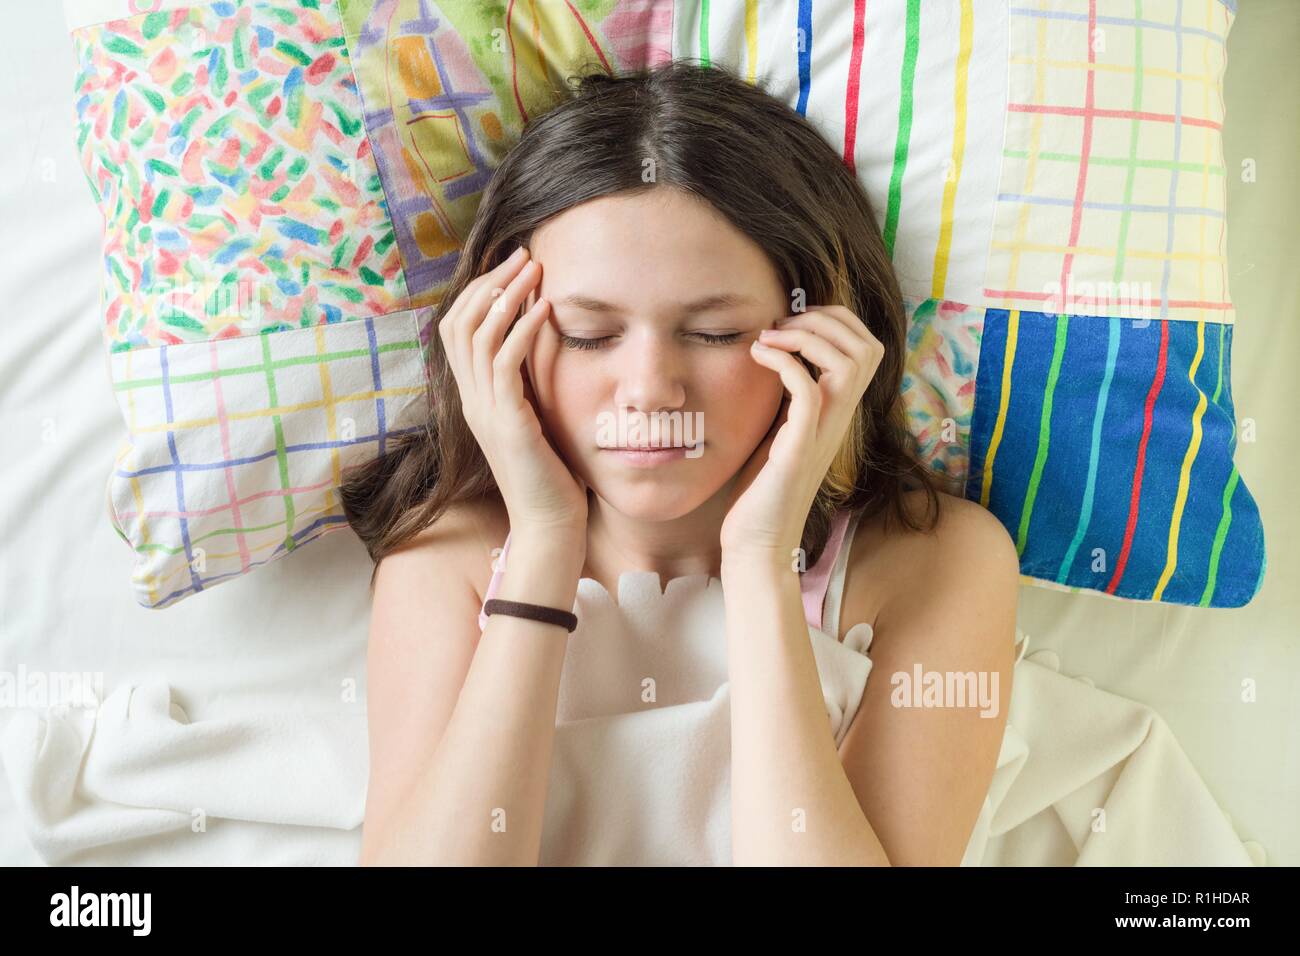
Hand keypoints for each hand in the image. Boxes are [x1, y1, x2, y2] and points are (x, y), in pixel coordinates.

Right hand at [437, 245, 588, 541]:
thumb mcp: (535, 418)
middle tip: (523, 255)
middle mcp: (472, 400)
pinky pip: (504, 364)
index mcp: (475, 397)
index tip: (511, 268)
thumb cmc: (551, 474)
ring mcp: (486, 411)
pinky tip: (545, 310)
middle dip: (490, 282)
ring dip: (506, 296)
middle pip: (461, 322)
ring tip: (534, 270)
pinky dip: (523, 330)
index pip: (458, 330)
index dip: (479, 292)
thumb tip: (542, 348)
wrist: (549, 524)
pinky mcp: (508, 423)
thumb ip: (528, 385)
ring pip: (478, 336)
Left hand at [719, 306, 883, 558]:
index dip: (836, 320)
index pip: (867, 347)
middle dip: (826, 319)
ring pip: (849, 363)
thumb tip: (778, 354)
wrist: (757, 542)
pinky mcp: (799, 448)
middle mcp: (839, 418)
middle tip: (781, 326)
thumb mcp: (781, 428)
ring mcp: (823, 433)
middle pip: (868, 347)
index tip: (791, 323)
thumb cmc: (763, 488)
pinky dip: (785, 362)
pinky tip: (759, 357)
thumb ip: (790, 395)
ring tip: (769, 338)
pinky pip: (808, 390)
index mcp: (838, 410)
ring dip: (807, 336)